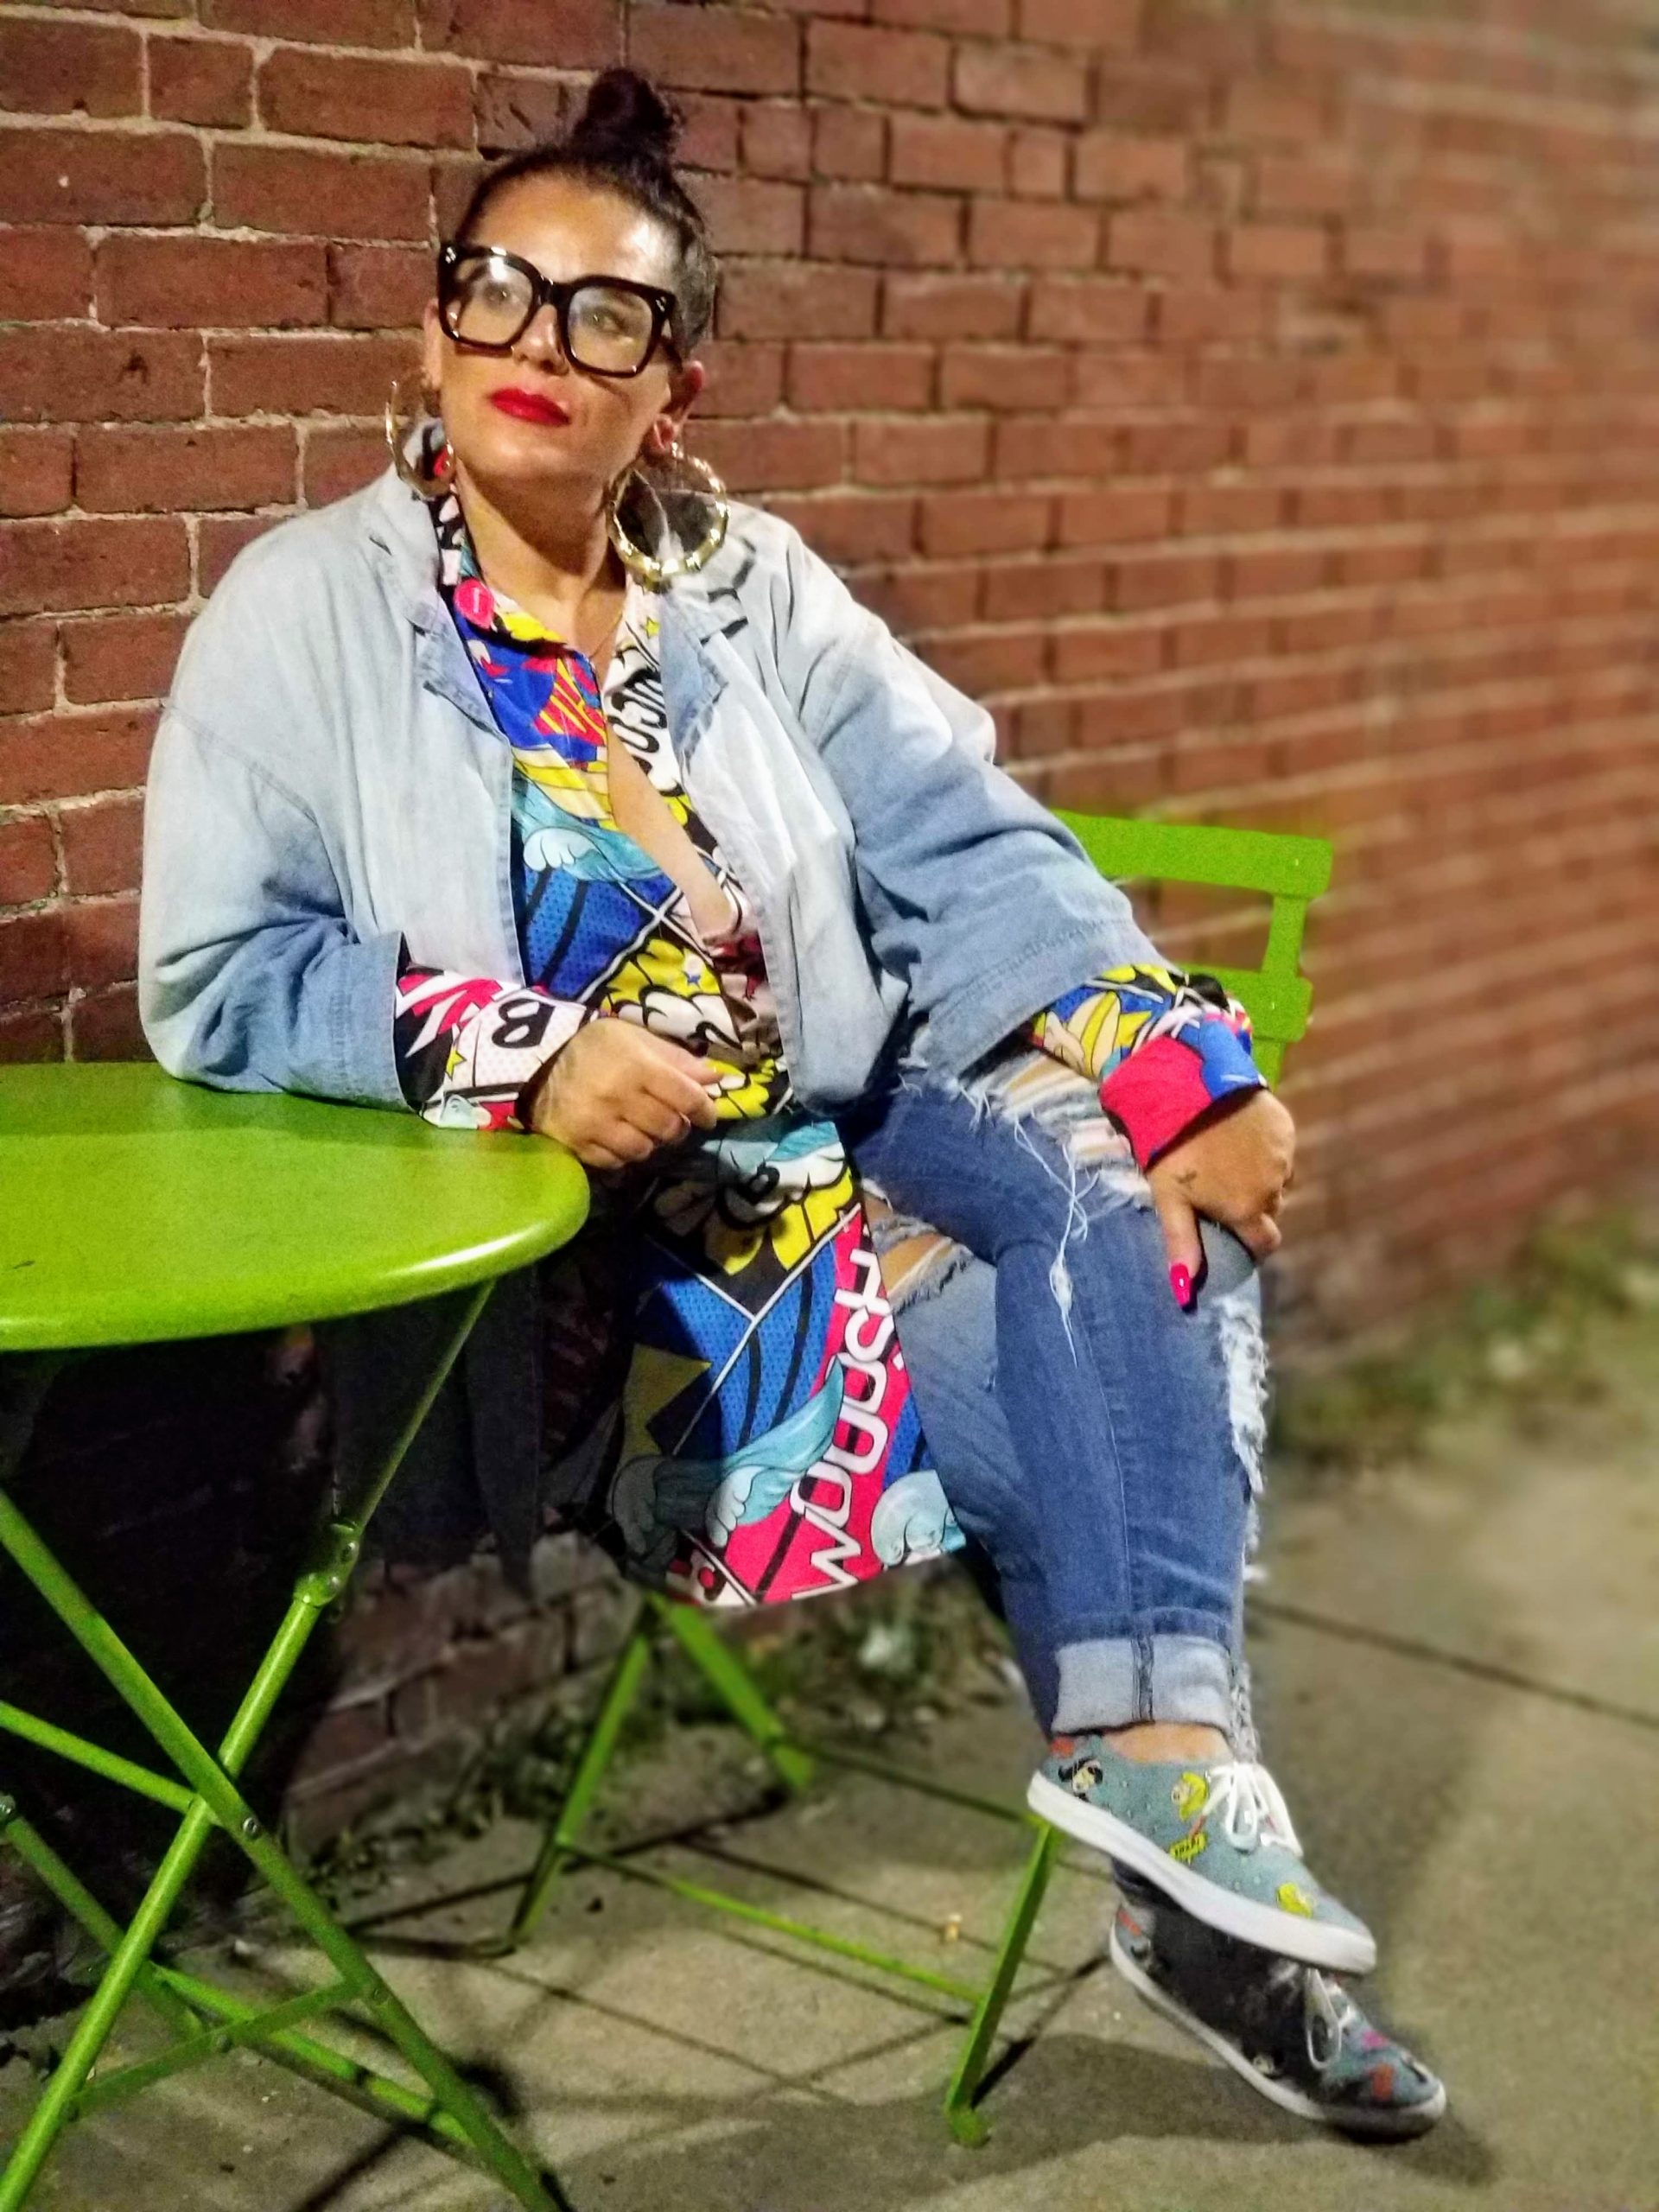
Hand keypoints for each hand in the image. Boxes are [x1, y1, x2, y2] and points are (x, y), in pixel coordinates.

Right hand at [522, 1020, 720, 1169]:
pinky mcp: (577, 1144)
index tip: (706, 1115)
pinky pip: (615, 1161)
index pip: (687, 1097)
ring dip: (650, 1141)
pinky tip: (618, 1137)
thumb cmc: (596, 1046)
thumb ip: (676, 1059)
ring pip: (644, 1149)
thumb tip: (714, 1079)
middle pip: (668, 1127)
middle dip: (676, 1126)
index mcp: (639, 1067)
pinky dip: (623, 1153)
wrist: (537, 1061)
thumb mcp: (637, 1039)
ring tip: (642, 1127)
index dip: (704, 1110)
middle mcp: (619, 1098)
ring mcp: (596, 1124)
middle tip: (670, 1119)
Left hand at [1148, 1088, 1295, 1293]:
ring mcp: (1283, 1156)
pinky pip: (1282, 1151)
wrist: (1190, 1088)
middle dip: (1254, 1209)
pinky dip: (1266, 1151)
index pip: (1266, 1243)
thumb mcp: (1170, 1198)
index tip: (1235, 1233)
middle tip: (1224, 1192)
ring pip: (1279, 1180)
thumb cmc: (1173, 1147)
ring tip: (1229, 1162)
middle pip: (1272, 1211)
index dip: (1252, 1242)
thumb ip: (1182, 1243)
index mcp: (1247, 1210)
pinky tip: (1240, 1138)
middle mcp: (1274, 1187)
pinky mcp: (1285, 1127)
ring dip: (1262, 1179)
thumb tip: (1183, 1291)